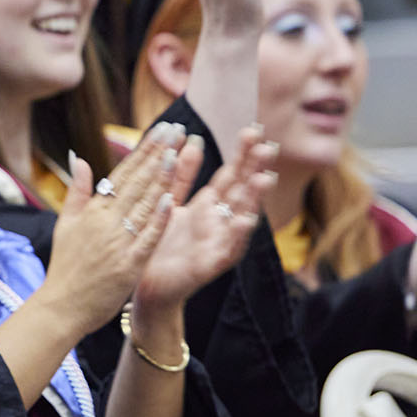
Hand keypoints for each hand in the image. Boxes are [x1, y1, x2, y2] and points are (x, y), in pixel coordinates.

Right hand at [37, 122, 185, 335]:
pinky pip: (146, 238)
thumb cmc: (65, 267)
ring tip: (177, 153)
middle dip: (158, 154)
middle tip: (177, 130)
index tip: (162, 130)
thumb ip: (77, 192)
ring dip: (160, 178)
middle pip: (136, 182)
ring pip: (143, 205)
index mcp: (92, 210)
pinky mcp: (128, 264)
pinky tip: (169, 199)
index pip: (123, 172)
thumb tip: (82, 160)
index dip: (144, 150)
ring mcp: (117, 242)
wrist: (62, 306)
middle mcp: (104, 222)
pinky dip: (157, 219)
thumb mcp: (65, 225)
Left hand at [133, 126, 276, 310]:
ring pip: (242, 217)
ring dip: (254, 199)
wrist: (148, 287)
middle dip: (255, 169)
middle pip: (242, 191)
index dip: (243, 153)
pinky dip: (238, 234)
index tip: (254, 129)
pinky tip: (246, 220)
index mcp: (209, 205)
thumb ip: (182, 174)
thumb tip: (193, 139)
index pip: (231, 174)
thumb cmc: (161, 244)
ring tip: (264, 179)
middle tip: (268, 147)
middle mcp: (220, 222)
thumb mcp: (170, 202)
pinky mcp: (210, 265)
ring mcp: (219, 243)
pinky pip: (228, 249)